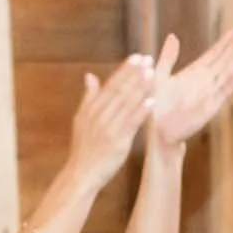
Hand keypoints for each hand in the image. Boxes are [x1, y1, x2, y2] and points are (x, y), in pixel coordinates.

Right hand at [62, 52, 156, 191]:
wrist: (81, 175)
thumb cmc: (84, 149)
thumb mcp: (81, 121)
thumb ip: (88, 97)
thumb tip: (90, 76)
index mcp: (90, 109)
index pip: (110, 85)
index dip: (124, 70)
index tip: (136, 57)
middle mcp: (98, 116)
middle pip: (119, 90)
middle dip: (134, 73)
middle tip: (148, 59)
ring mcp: (107, 128)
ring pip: (125, 103)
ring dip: (139, 87)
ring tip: (152, 73)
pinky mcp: (117, 142)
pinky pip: (130, 123)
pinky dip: (140, 111)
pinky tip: (151, 100)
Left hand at [149, 27, 232, 147]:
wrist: (158, 130)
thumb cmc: (157, 105)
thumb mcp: (159, 76)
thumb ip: (168, 58)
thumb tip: (173, 36)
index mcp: (194, 72)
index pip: (213, 54)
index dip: (225, 42)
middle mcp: (204, 82)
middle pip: (222, 60)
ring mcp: (208, 94)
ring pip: (224, 73)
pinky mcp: (209, 107)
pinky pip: (220, 93)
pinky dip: (229, 83)